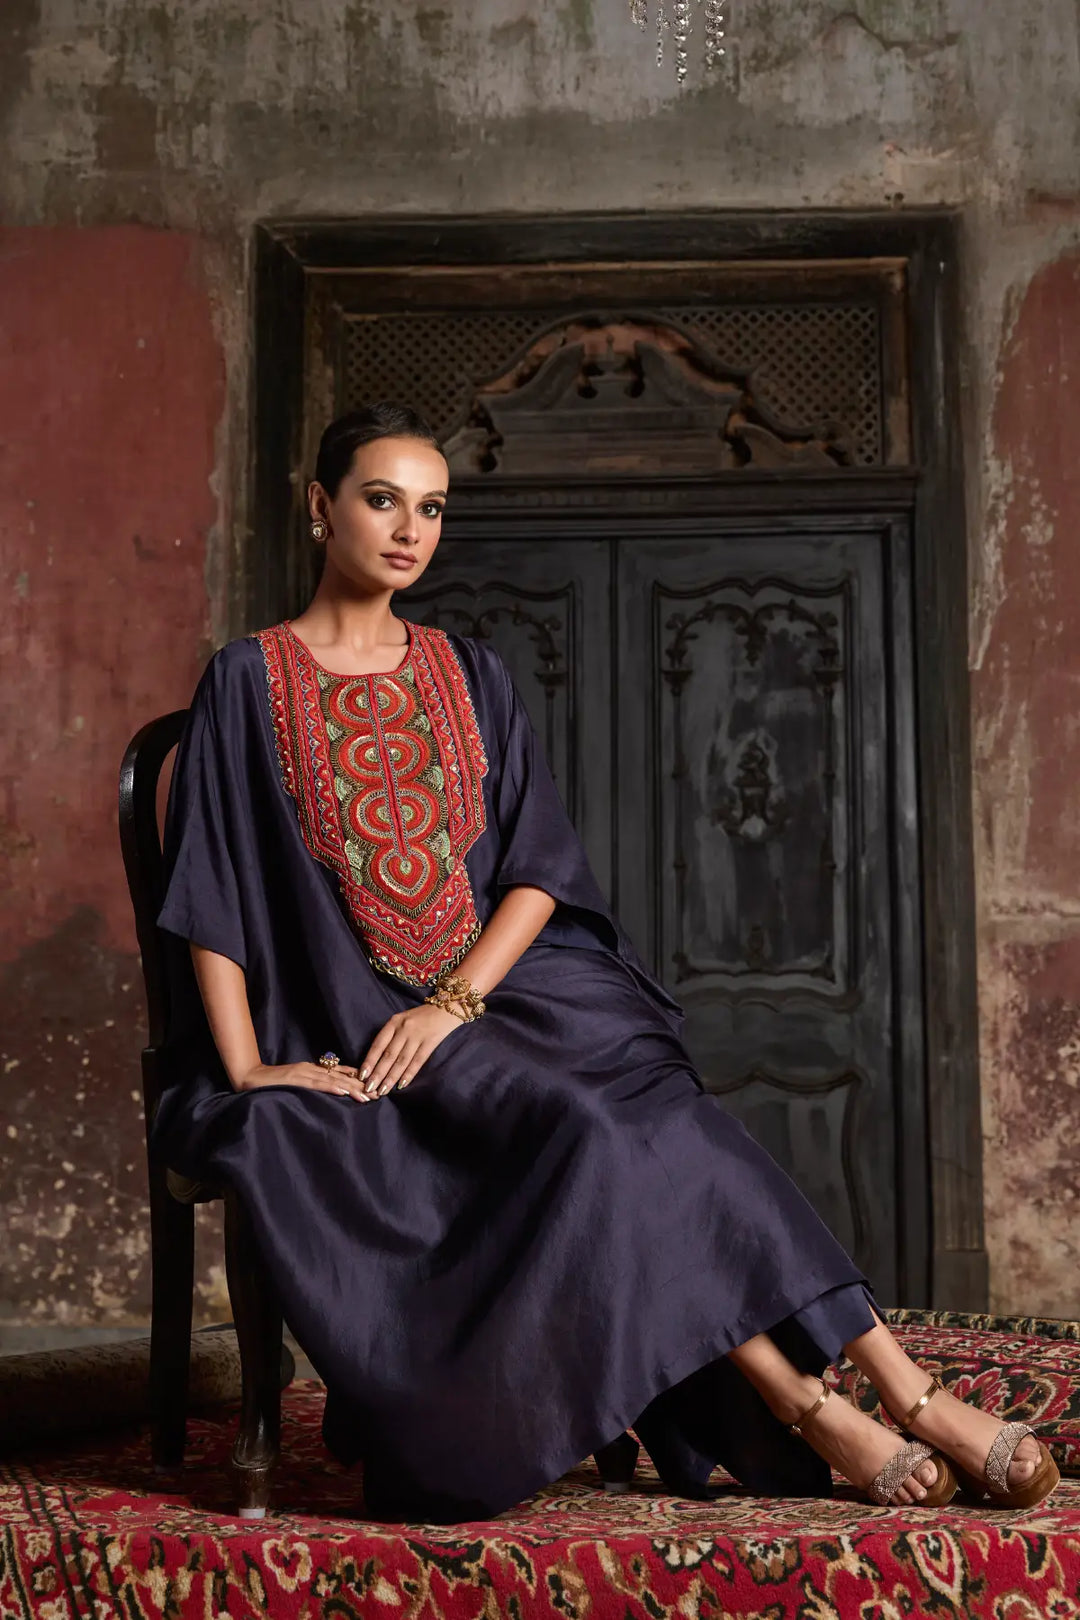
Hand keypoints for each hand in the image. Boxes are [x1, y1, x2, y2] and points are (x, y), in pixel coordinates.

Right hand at [233, 1060, 371, 1101]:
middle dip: (362, 1086)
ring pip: (333, 1080)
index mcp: (313, 1069)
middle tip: (379, 1094)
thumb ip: (312, 1085)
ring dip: (352, 1088)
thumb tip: (331, 1092)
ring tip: (368, 1096)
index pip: (341, 1074)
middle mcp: (312, 1068)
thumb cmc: (272, 1084)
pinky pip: (316, 1084)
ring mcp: (304, 1073)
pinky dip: (331, 1087)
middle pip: (342, 1077)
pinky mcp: (295, 1079)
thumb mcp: (297, 1083)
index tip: (376, 1087)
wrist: (249, 1077)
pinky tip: (344, 1091)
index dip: (359, 1080)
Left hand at [360, 1003, 464, 1096]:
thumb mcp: (402, 1019)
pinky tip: (401, 1085)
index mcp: (394, 1022)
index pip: (378, 1044)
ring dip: (391, 1078)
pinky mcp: (430, 1042)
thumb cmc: (421, 1016)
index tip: (362, 1075)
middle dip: (378, 1074)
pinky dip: (409, 1074)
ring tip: (383, 1091)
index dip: (370, 1061)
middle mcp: (404, 1029)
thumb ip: (391, 1034)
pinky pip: (417, 1061)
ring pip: (401, 1061)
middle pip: (388, 1055)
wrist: (447, 1007)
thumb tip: (377, 1059)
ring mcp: (418, 1036)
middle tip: (369, 1089)